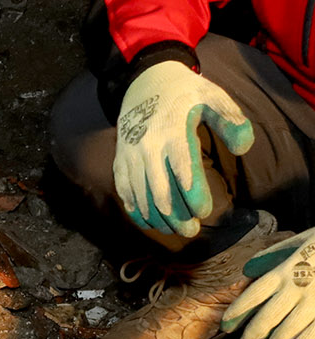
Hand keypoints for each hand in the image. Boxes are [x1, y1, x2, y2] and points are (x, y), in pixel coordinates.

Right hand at [113, 61, 253, 237]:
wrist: (144, 82)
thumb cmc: (184, 92)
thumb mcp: (213, 96)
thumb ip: (231, 120)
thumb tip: (243, 148)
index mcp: (173, 133)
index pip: (184, 172)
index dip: (194, 197)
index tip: (205, 212)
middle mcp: (148, 149)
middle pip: (161, 193)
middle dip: (176, 216)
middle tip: (191, 231)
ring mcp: (131, 156)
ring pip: (141, 197)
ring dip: (157, 219)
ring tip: (173, 231)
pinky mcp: (120, 161)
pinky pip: (125, 192)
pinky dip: (136, 210)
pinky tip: (148, 222)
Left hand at [222, 230, 314, 338]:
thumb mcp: (300, 240)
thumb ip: (273, 255)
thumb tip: (247, 270)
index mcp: (285, 270)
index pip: (252, 296)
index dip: (237, 314)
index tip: (227, 327)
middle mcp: (297, 287)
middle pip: (266, 318)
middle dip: (252, 337)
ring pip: (287, 331)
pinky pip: (312, 336)